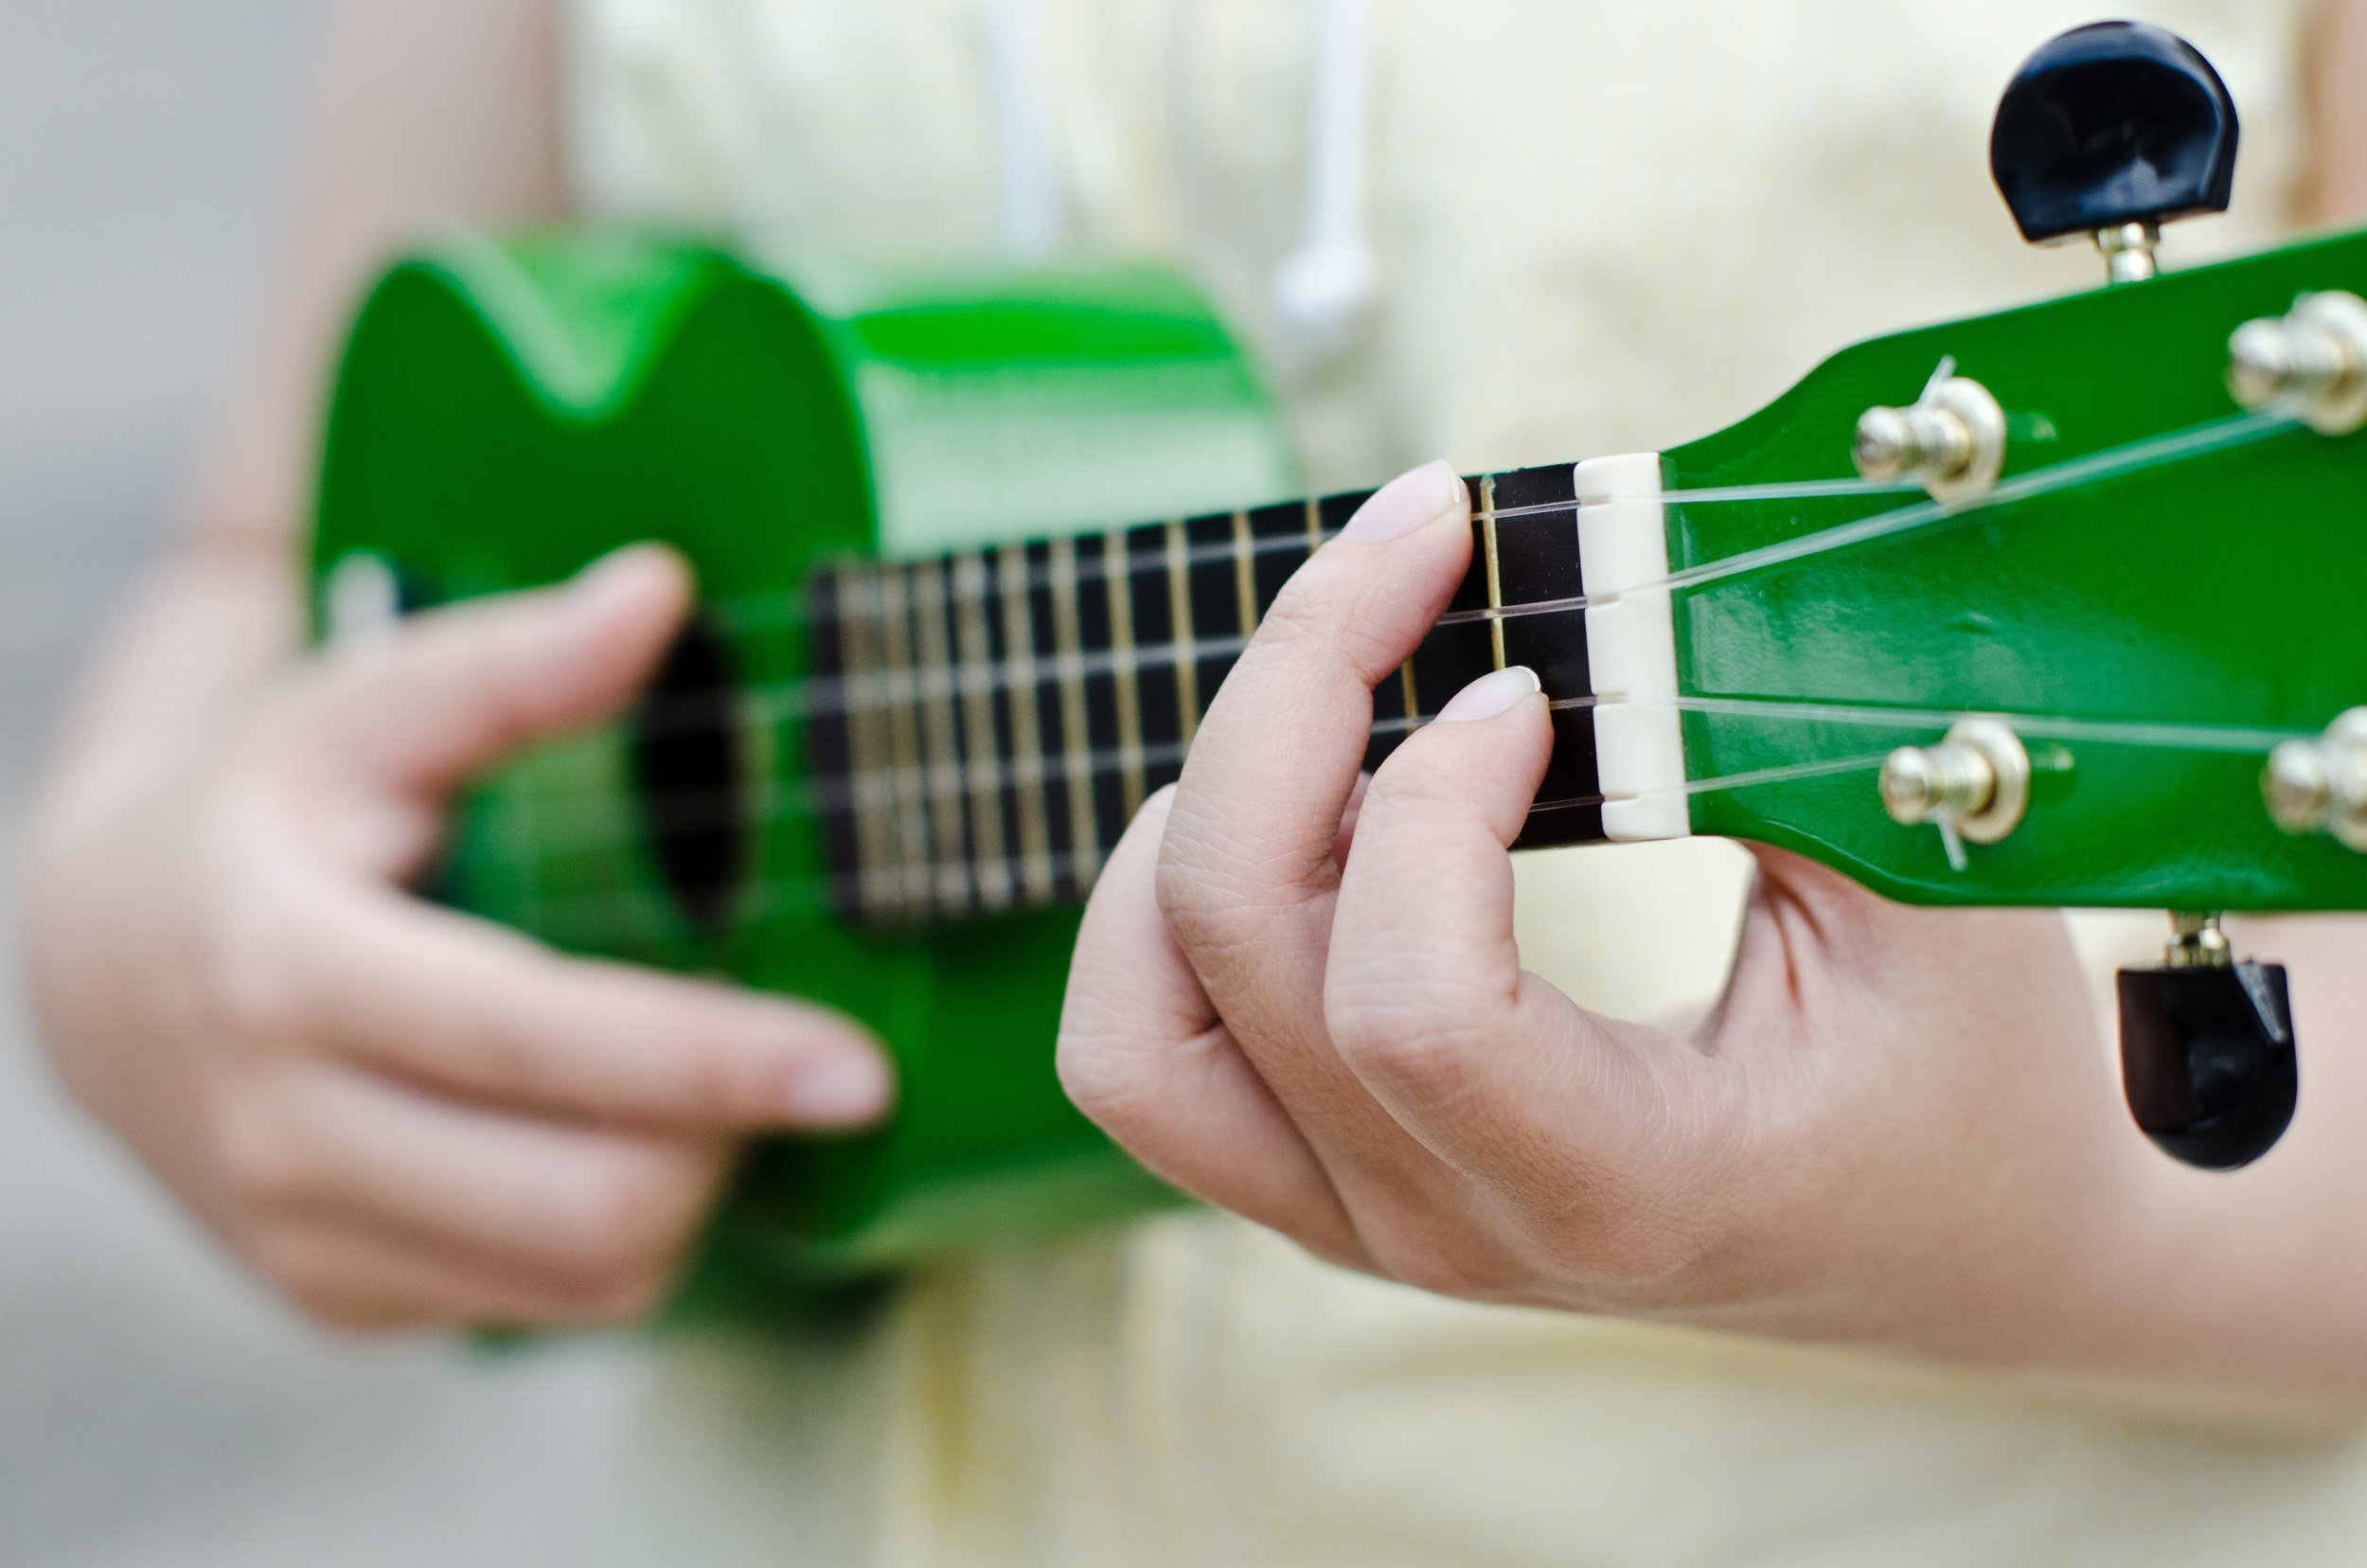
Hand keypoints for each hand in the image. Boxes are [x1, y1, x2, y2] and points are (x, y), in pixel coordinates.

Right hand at [26, 544, 890, 1330]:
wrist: (100, 969)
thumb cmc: (265, 815)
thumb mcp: (363, 711)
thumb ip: (512, 663)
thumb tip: (659, 591)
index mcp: (287, 969)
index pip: (532, 1042)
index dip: (712, 1061)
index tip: (859, 1066)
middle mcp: (282, 1133)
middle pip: (586, 1203)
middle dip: (729, 1134)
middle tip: (793, 1051)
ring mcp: (305, 1240)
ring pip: (586, 1278)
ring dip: (693, 1187)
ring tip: (703, 1082)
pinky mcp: (339, 1302)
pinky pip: (545, 1308)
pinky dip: (622, 1235)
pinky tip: (618, 1134)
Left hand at [1058, 463, 2179, 1372]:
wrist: (1964, 1256)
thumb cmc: (1968, 1081)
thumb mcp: (1937, 902)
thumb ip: (1785, 738)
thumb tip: (1628, 554)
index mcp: (1622, 1189)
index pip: (1412, 1009)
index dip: (1431, 798)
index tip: (1535, 683)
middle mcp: (1452, 1230)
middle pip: (1229, 947)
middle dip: (1288, 696)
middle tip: (1411, 542)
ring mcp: (1366, 1223)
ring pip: (1134, 1026)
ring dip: (1193, 811)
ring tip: (1329, 685)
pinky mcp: (1326, 1184)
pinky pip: (1151, 1051)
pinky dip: (1165, 904)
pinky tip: (1286, 797)